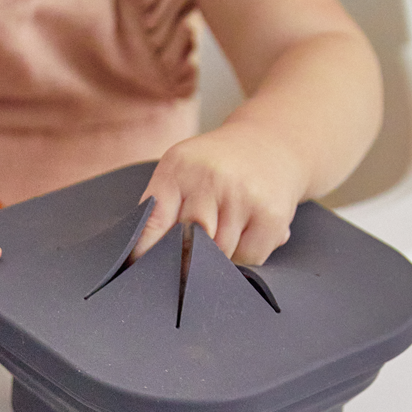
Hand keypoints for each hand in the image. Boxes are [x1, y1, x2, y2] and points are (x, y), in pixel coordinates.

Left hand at [130, 124, 306, 265]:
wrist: (270, 141)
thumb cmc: (215, 164)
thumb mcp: (181, 169)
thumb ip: (162, 206)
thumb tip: (144, 254)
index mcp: (179, 169)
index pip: (154, 220)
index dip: (146, 250)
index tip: (140, 269)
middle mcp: (211, 180)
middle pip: (189, 243)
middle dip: (184, 259)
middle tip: (184, 263)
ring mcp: (243, 198)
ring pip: (220, 255)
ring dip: (217, 258)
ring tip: (220, 237)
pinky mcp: (271, 217)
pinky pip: (250, 258)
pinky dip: (244, 256)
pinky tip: (244, 235)